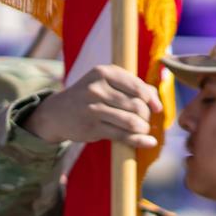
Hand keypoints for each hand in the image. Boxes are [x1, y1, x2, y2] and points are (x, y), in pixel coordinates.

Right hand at [26, 64, 162, 148]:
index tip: (156, 109)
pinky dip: (140, 141)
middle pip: (138, 106)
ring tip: (142, 129)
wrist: (58, 112)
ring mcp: (93, 109)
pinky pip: (123, 136)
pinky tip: (149, 142)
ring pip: (132, 122)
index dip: (152, 100)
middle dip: (146, 116)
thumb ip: (134, 86)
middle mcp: (97, 89)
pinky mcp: (92, 127)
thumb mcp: (107, 83)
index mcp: (104, 73)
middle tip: (144, 120)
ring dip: (143, 129)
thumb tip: (157, 101)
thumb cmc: (91, 96)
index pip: (138, 87)